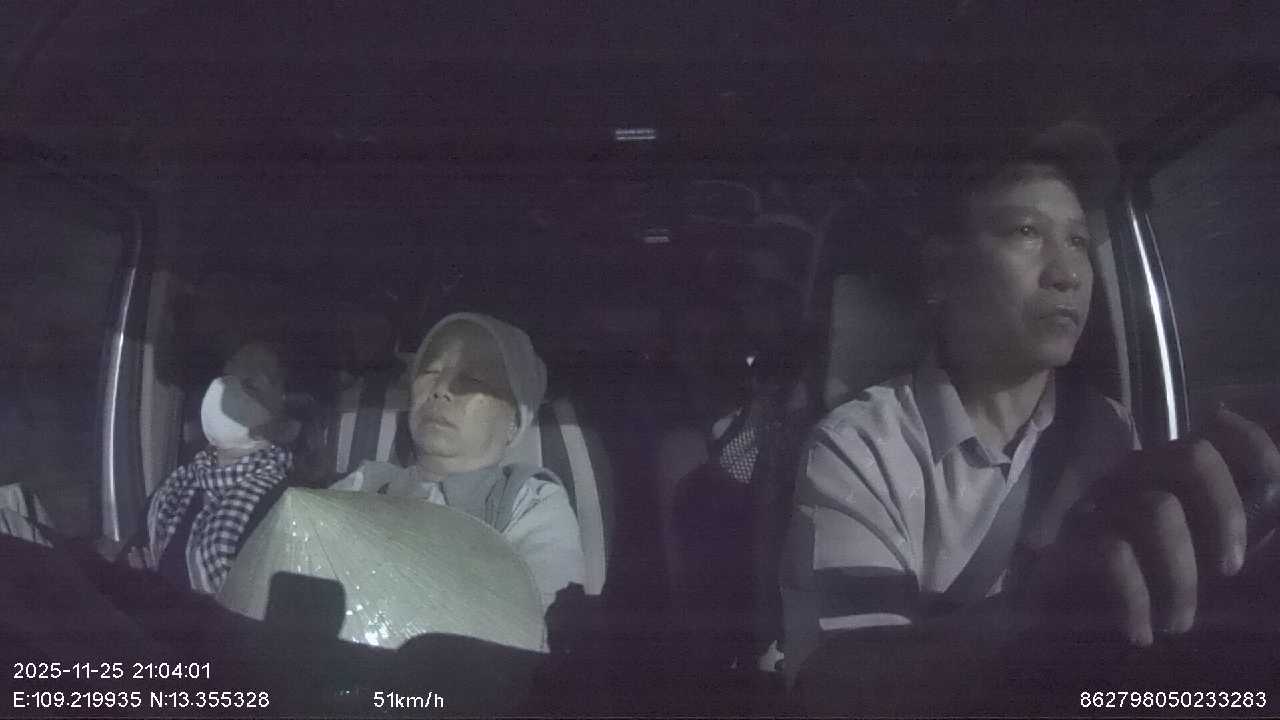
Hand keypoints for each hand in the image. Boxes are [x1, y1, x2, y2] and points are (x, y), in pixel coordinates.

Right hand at [1022, 405, 1275, 645]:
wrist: (1054, 634)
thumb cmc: (1138, 595)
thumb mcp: (1196, 562)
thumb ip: (1229, 533)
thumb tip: (1255, 476)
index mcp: (1169, 476)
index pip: (1218, 436)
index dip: (1251, 448)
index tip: (1272, 485)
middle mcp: (1134, 478)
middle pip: (1193, 456)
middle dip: (1226, 512)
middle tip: (1229, 570)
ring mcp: (1099, 504)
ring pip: (1158, 509)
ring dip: (1182, 577)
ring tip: (1178, 624)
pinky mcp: (1068, 539)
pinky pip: (1113, 553)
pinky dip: (1136, 598)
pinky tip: (1140, 632)